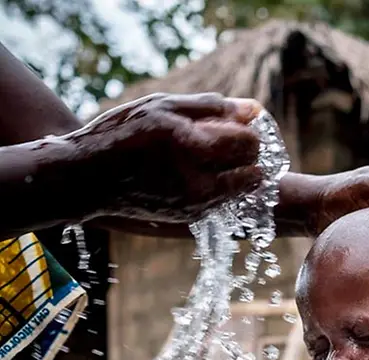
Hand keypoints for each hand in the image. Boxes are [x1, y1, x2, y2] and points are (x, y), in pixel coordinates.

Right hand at [64, 92, 262, 221]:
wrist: (88, 178)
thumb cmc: (121, 134)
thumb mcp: (162, 107)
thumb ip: (211, 107)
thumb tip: (253, 109)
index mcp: (191, 146)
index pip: (249, 142)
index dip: (249, 130)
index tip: (236, 124)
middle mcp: (199, 181)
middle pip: (254, 167)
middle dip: (249, 151)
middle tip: (230, 139)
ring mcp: (197, 204)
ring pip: (245, 188)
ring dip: (241, 171)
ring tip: (217, 156)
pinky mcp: (192, 217)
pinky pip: (226, 200)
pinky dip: (225, 185)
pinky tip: (203, 172)